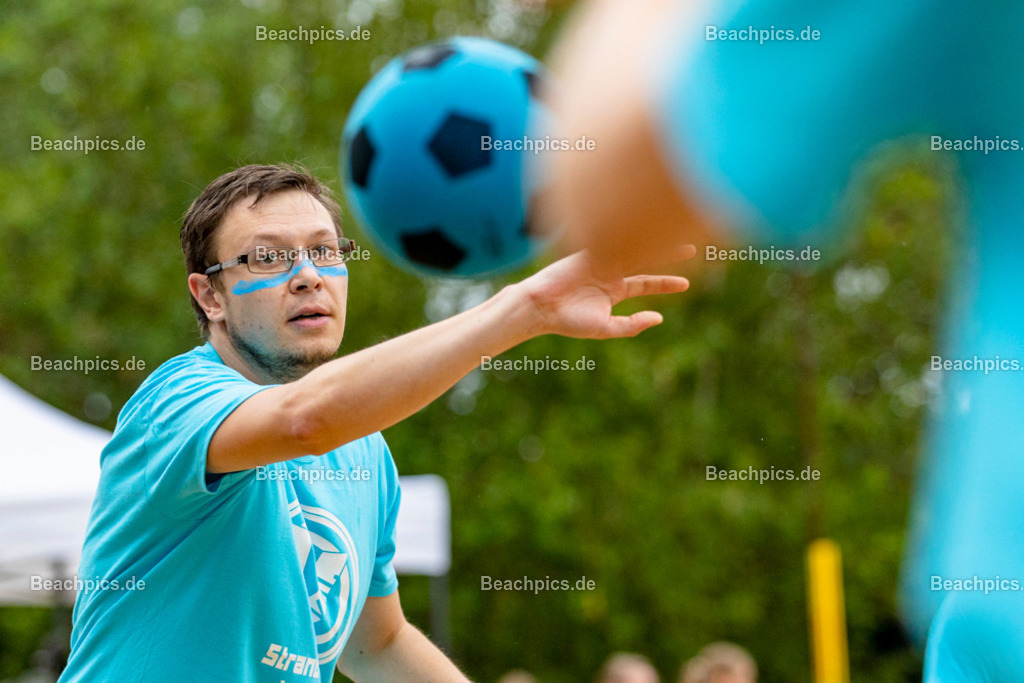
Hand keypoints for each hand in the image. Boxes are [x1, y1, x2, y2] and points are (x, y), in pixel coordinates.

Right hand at [518, 246, 694, 338]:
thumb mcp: (605, 327)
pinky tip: (648, 228)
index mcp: (614, 290)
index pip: (646, 283)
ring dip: (653, 239)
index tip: (686, 283)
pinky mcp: (588, 250)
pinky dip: (629, 234)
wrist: (541, 307)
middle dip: (667, 254)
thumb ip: (632, 325)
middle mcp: (610, 272)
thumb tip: (659, 318)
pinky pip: (611, 239)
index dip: (666, 283)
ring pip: (632, 246)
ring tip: (675, 233)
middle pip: (645, 259)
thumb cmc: (569, 321)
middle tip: (692, 248)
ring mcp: (599, 260)